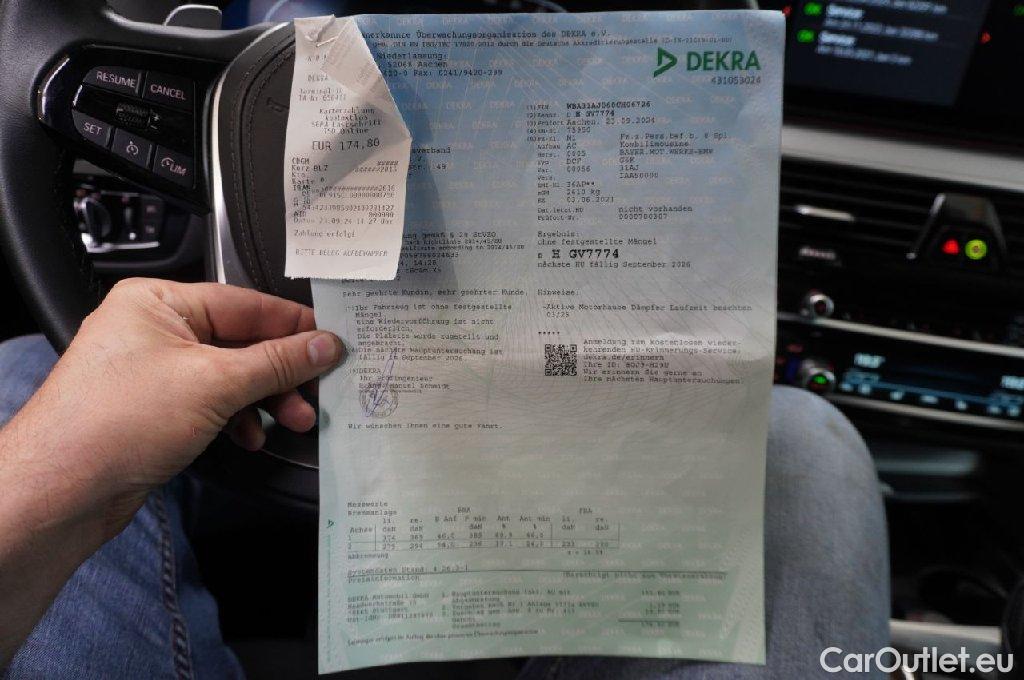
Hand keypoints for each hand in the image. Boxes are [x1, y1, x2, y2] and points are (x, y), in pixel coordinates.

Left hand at [2, 278, 342, 537]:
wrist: (62, 491)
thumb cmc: (110, 424)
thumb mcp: (214, 383)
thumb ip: (276, 363)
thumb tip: (322, 345)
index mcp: (159, 302)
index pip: (246, 303)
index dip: (294, 325)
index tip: (332, 342)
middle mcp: (154, 330)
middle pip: (242, 341)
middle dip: (283, 372)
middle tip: (318, 389)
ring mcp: (155, 371)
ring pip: (231, 375)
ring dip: (267, 399)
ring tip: (296, 419)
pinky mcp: (157, 408)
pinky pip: (213, 402)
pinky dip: (239, 418)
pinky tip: (252, 436)